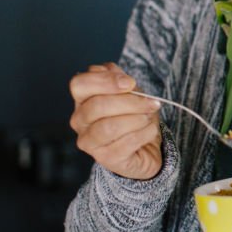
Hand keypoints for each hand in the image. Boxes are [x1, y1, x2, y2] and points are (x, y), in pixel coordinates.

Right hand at [69, 62, 162, 179]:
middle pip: (97, 106)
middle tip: (152, 102)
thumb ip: (120, 80)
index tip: (130, 83)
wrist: (145, 147)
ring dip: (137, 119)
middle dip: (130, 102)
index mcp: (82, 100)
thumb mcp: (130, 93)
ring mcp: (90, 142)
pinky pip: (126, 143)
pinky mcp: (106, 159)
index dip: (104, 81)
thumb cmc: (134, 116)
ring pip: (109, 127)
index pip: (79, 84)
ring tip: (149, 117)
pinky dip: (144, 133)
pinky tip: (150, 130)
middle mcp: (80, 121)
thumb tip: (114, 73)